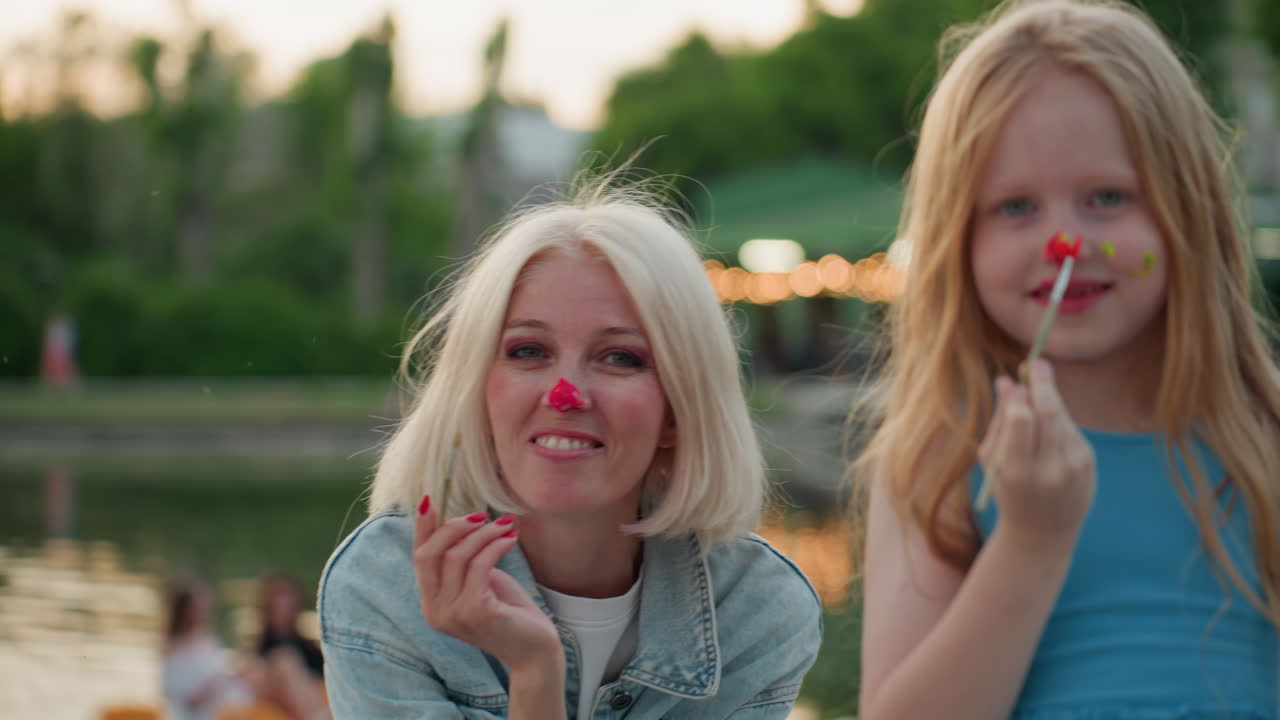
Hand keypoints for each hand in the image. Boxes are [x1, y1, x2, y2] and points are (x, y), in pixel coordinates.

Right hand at [412, 500, 562, 676]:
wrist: (534, 650)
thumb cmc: (509, 612)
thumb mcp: (480, 581)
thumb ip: (463, 561)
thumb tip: (459, 522)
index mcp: (431, 603)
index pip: (419, 558)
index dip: (422, 528)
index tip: (429, 499)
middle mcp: (434, 611)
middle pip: (430, 554)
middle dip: (454, 526)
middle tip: (482, 514)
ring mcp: (452, 614)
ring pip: (457, 556)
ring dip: (483, 533)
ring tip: (505, 525)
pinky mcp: (474, 612)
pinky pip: (480, 565)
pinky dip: (496, 546)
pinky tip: (512, 538)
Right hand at [977, 360, 1094, 552]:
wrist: (1042, 532)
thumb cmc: (1008, 491)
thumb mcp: (993, 461)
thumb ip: (1000, 422)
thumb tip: (1006, 381)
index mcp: (1016, 471)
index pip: (1021, 420)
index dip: (1019, 395)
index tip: (1016, 377)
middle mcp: (1048, 469)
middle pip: (1049, 412)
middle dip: (1043, 383)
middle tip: (1037, 363)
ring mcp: (1072, 467)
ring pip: (1061, 417)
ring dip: (1049, 401)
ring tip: (1037, 395)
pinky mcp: (1087, 464)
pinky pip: (1070, 429)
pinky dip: (1058, 421)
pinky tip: (1049, 430)